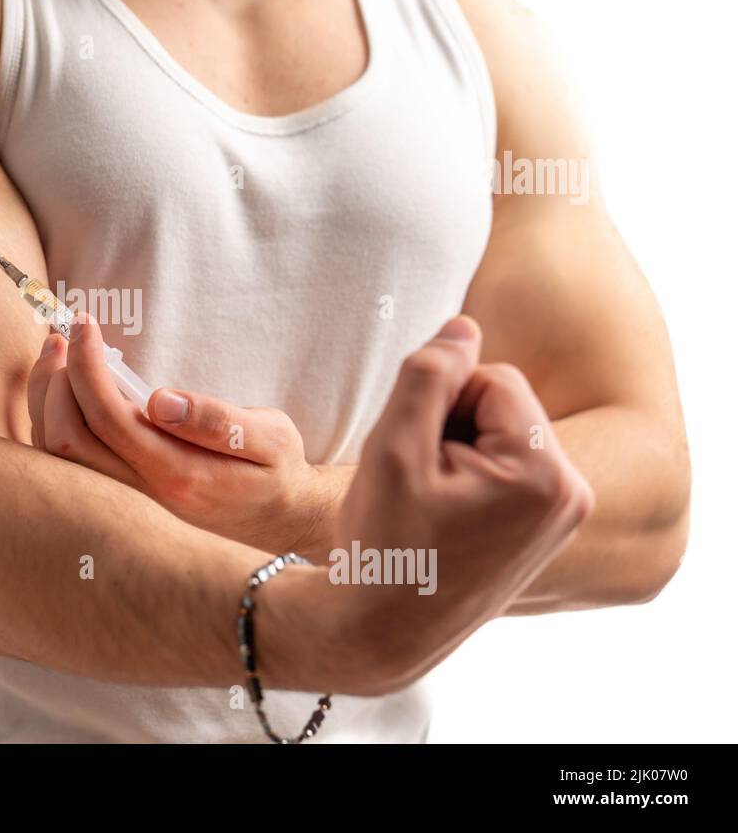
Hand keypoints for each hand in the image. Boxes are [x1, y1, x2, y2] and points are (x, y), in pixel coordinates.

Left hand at [26, 314, 340, 555]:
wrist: (277, 525)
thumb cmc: (274, 473)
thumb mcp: (270, 439)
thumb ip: (218, 421)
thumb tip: (159, 400)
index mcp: (177, 474)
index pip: (108, 418)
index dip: (86, 365)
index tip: (85, 323)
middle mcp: (139, 496)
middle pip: (65, 439)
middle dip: (54, 379)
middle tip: (65, 332)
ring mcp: (123, 502)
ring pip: (56, 456)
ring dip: (45, 398)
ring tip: (56, 350)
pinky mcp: (116, 500)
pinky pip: (63, 464)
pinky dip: (50, 419)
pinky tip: (62, 387)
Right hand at [336, 315, 593, 688]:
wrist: (384, 629)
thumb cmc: (386, 545)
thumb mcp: (393, 448)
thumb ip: (430, 374)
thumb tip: (465, 327)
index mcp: (546, 475)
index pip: (492, 378)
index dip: (439, 404)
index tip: (415, 459)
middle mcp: (573, 494)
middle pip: (503, 403)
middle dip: (452, 425)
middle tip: (419, 482)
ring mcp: (565, 513)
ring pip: (502, 431)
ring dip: (458, 449)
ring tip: (429, 500)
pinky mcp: (549, 525)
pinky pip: (509, 464)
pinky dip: (471, 475)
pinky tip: (445, 513)